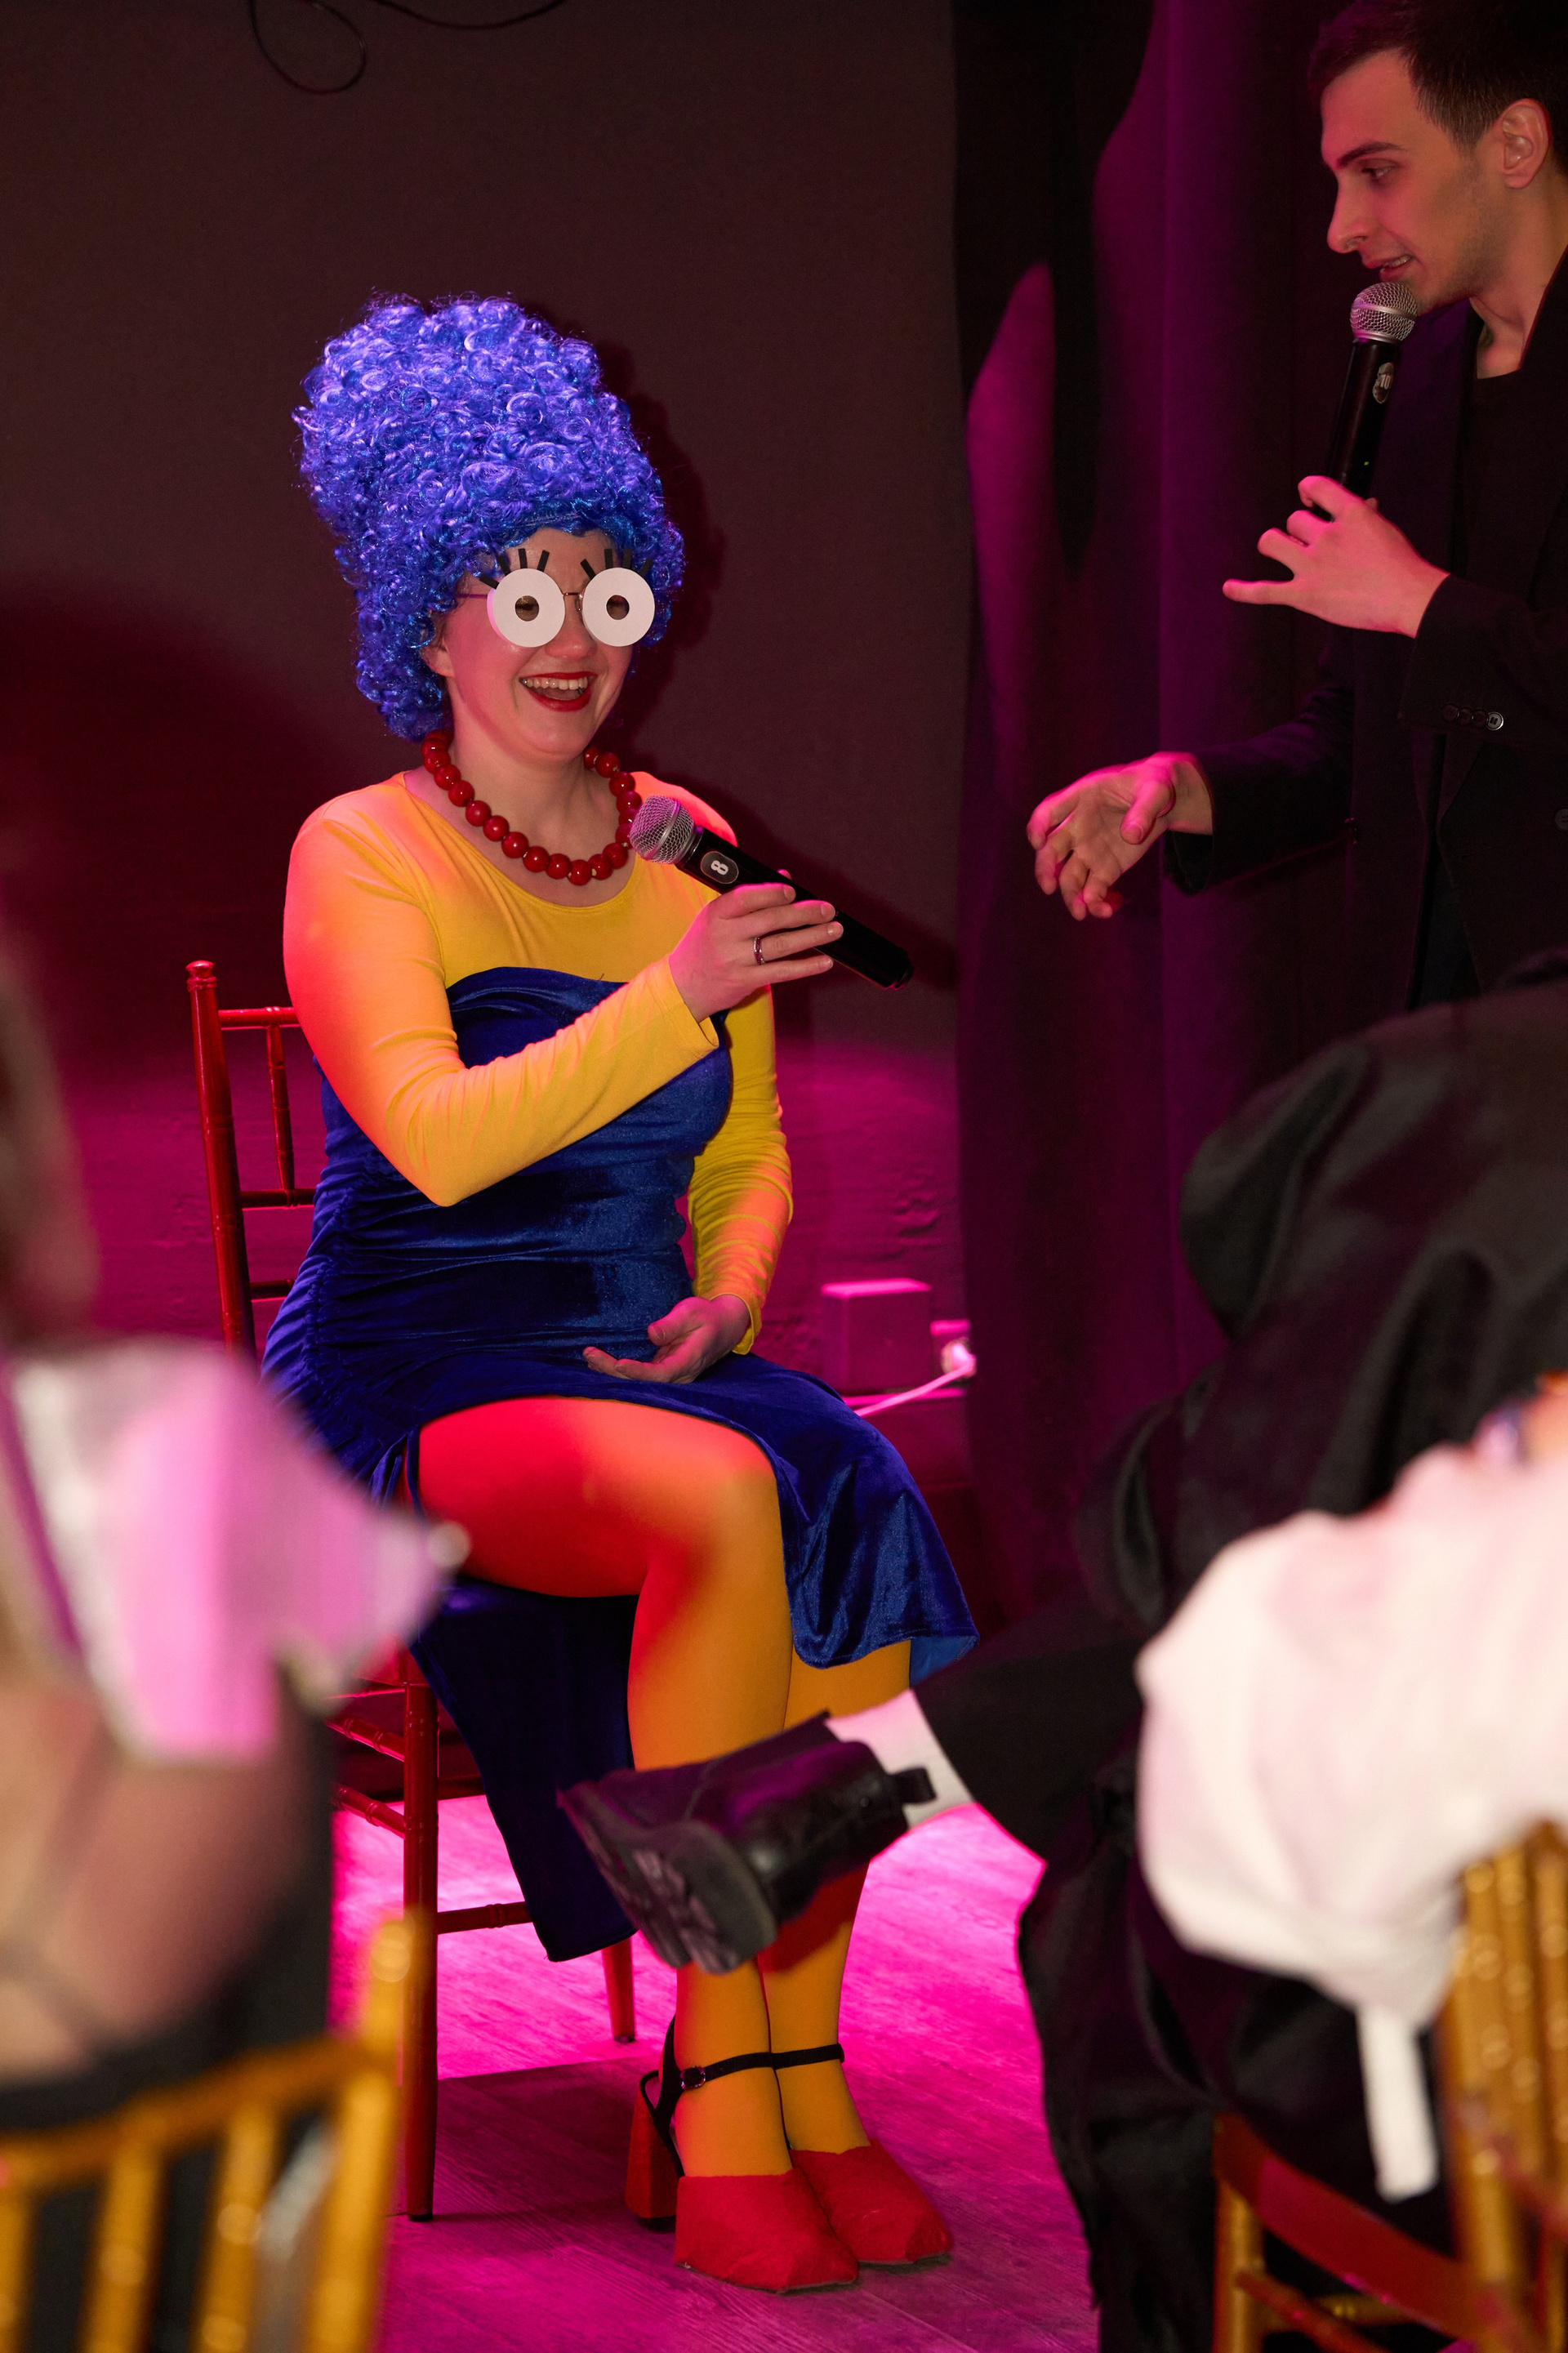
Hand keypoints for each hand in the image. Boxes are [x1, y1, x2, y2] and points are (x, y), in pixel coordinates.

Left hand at [583, 1293, 749, 1384]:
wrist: (722, 1327)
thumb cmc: (707, 1317)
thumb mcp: (692, 1312)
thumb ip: (672, 1324)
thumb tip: (651, 1333)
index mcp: (687, 1361)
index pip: (660, 1374)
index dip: (638, 1372)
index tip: (619, 1363)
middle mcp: (678, 1374)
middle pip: (643, 1381)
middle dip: (613, 1370)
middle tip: (590, 1354)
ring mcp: (670, 1374)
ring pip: (638, 1381)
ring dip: (612, 1371)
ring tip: (589, 1357)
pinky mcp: (662, 1369)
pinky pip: (639, 1374)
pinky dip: (618, 1369)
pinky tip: (599, 1362)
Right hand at [667, 882, 840, 1022]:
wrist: (682, 987)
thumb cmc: (704, 945)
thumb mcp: (717, 917)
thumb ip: (749, 898)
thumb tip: (785, 877)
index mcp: (716, 913)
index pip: (746, 897)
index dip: (771, 893)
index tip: (793, 891)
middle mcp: (725, 936)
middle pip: (770, 920)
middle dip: (803, 913)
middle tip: (828, 909)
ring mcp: (735, 960)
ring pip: (780, 945)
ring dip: (811, 936)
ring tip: (834, 930)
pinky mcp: (745, 981)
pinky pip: (781, 972)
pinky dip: (805, 966)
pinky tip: (824, 961)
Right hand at [1027, 753, 1211, 919]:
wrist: (1164, 802)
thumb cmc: (1153, 787)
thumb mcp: (1156, 790)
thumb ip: (1144, 810)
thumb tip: (1130, 835)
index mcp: (1081, 799)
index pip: (1049, 811)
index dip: (1038, 826)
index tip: (1038, 842)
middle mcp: (1077, 827)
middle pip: (1051, 849)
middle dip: (1045, 869)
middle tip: (1049, 887)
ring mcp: (1088, 851)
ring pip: (1069, 876)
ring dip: (1071, 895)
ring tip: (1082, 913)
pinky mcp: (1105, 869)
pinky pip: (1094, 890)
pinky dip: (1098, 903)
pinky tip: (1109, 910)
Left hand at [1223, 477, 1447, 634]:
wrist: (1407, 597)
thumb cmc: (1401, 566)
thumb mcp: (1385, 529)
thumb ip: (1365, 515)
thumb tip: (1364, 504)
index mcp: (1350, 513)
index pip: (1315, 486)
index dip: (1307, 491)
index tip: (1310, 500)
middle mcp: (1326, 535)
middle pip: (1294, 519)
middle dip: (1301, 530)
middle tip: (1316, 547)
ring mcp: (1312, 565)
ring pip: (1272, 542)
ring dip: (1276, 545)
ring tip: (1285, 552)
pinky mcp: (1303, 595)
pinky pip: (1264, 590)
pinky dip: (1244, 590)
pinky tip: (1229, 588)